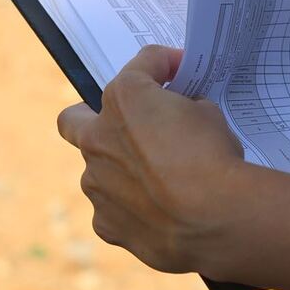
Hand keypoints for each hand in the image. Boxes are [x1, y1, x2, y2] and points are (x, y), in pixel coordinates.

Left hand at [57, 45, 245, 273]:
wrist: (214, 219)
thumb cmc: (213, 160)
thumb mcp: (209, 115)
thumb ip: (185, 106)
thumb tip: (183, 114)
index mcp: (125, 99)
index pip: (142, 67)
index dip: (166, 66)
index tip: (180, 73)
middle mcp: (97, 137)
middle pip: (75, 118)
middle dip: (94, 116)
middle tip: (126, 123)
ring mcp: (96, 183)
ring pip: (98, 170)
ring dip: (122, 169)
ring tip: (161, 180)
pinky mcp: (106, 222)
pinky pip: (114, 209)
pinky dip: (133, 207)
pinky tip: (161, 211)